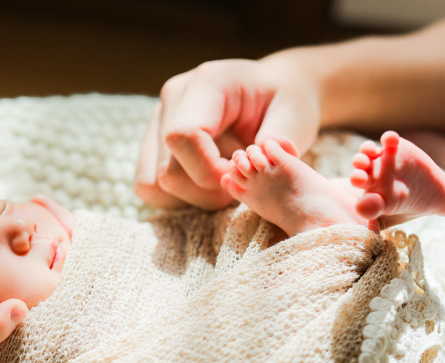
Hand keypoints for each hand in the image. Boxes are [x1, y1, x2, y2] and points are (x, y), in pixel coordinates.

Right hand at [135, 58, 320, 209]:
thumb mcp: (295, 113)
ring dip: (193, 196)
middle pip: (168, 170)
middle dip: (207, 189)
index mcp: (208, 82)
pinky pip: (149, 188)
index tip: (240, 177)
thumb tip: (263, 155)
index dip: (209, 170)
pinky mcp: (152, 143)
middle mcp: (173, 98)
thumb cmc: (285, 103)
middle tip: (240, 179)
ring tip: (225, 178)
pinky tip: (207, 183)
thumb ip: (281, 135)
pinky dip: (179, 197)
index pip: (184, 135)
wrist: (271, 93)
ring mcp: (157, 120)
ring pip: (154, 184)